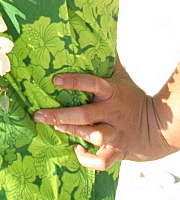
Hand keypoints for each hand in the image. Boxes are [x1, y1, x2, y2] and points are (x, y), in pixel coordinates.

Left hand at [33, 58, 173, 170]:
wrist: (159, 128)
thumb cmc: (135, 99)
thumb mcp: (122, 78)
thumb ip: (108, 61)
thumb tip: (96, 38)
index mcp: (112, 93)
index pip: (92, 84)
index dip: (74, 82)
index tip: (55, 80)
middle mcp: (112, 114)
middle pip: (84, 115)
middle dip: (59, 115)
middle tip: (39, 114)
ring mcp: (115, 134)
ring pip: (92, 136)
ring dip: (72, 133)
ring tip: (55, 128)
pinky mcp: (117, 152)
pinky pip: (101, 161)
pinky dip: (86, 158)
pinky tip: (75, 149)